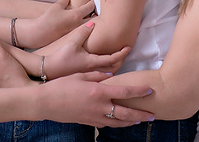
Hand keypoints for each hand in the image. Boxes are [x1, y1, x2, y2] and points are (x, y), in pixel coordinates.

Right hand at [22, 0, 95, 47]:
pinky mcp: (72, 35)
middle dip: (96, 13)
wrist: (42, 32)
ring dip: (92, 20)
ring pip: (88, 24)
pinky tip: (85, 24)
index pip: (89, 7)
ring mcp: (76, 30)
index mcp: (76, 15)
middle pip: (93, 17)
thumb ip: (64, 0)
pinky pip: (82, 29)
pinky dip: (85, 25)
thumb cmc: (49, 18)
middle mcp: (78, 23)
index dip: (93, 2)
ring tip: (95, 16)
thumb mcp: (56, 6)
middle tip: (100, 8)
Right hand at [39, 72, 153, 127]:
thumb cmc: (61, 86)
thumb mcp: (80, 75)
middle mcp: (99, 106)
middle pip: (125, 113)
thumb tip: (110, 75)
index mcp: (98, 92)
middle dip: (140, 114)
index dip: (138, 91)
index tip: (149, 90)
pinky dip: (116, 124)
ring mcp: (94, 116)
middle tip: (152, 115)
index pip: (124, 92)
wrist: (46, 103)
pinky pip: (106, 124)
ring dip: (131, 122)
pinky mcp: (88, 122)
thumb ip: (97, 75)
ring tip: (141, 120)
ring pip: (117, 122)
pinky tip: (120, 122)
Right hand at [42, 21, 129, 78]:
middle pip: (113, 68)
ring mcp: (89, 75)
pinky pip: (100, 76)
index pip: (112, 58)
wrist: (49, 71)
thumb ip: (83, 32)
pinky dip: (107, 72)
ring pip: (107, 74)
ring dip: (115, 68)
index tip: (128, 47)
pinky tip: (106, 70)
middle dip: (121, 61)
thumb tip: (93, 22)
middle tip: (126, 54)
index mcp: (93, 62)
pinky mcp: (84, 76)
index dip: (122, 53)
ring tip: (120, 60)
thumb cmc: (61, 58)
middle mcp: (93, 70)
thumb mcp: (72, 43)